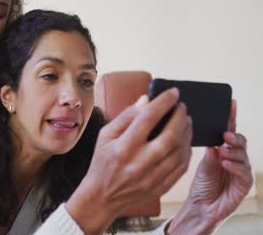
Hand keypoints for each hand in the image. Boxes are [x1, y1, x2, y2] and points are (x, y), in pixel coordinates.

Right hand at [66, 88, 192, 234]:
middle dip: (180, 117)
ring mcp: (152, 177)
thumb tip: (146, 100)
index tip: (173, 93)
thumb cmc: (103, 162)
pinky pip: (182, 166)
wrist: (103, 196)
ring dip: (186, 133)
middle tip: (182, 106)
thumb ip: (126, 117)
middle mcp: (139, 162)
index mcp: (123, 147)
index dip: (163, 102)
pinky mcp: (160, 187)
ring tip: (185, 121)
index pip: (148, 118)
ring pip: (179, 151)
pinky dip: (186, 151)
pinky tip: (184, 140)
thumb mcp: (105, 136)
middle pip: (170, 135)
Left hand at [168, 100, 252, 233]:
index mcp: (223, 148)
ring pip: (243, 154)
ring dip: (233, 150)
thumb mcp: (203, 162)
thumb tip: (209, 134)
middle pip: (239, 140)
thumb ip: (209, 149)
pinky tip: (225, 162)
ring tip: (222, 150)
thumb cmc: (202, 184)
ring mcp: (241, 169)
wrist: (201, 206)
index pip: (228, 129)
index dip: (231, 116)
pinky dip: (235, 165)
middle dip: (233, 135)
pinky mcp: (244, 184)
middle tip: (225, 134)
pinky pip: (243, 172)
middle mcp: (234, 156)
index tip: (230, 103)